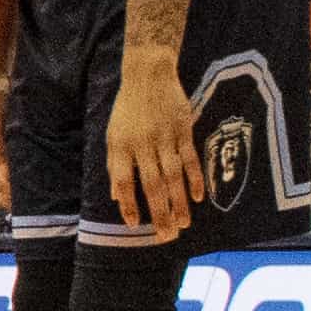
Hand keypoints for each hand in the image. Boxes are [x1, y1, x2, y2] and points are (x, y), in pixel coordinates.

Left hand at [103, 59, 202, 234]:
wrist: (149, 75)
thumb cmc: (128, 110)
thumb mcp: (113, 135)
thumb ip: (115, 166)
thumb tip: (116, 197)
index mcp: (120, 146)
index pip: (122, 181)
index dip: (127, 203)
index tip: (133, 224)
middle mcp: (142, 144)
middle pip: (151, 184)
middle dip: (158, 211)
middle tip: (165, 235)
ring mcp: (164, 138)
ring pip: (172, 176)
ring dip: (178, 201)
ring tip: (182, 224)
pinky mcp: (183, 131)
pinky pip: (190, 159)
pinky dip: (194, 179)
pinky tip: (197, 198)